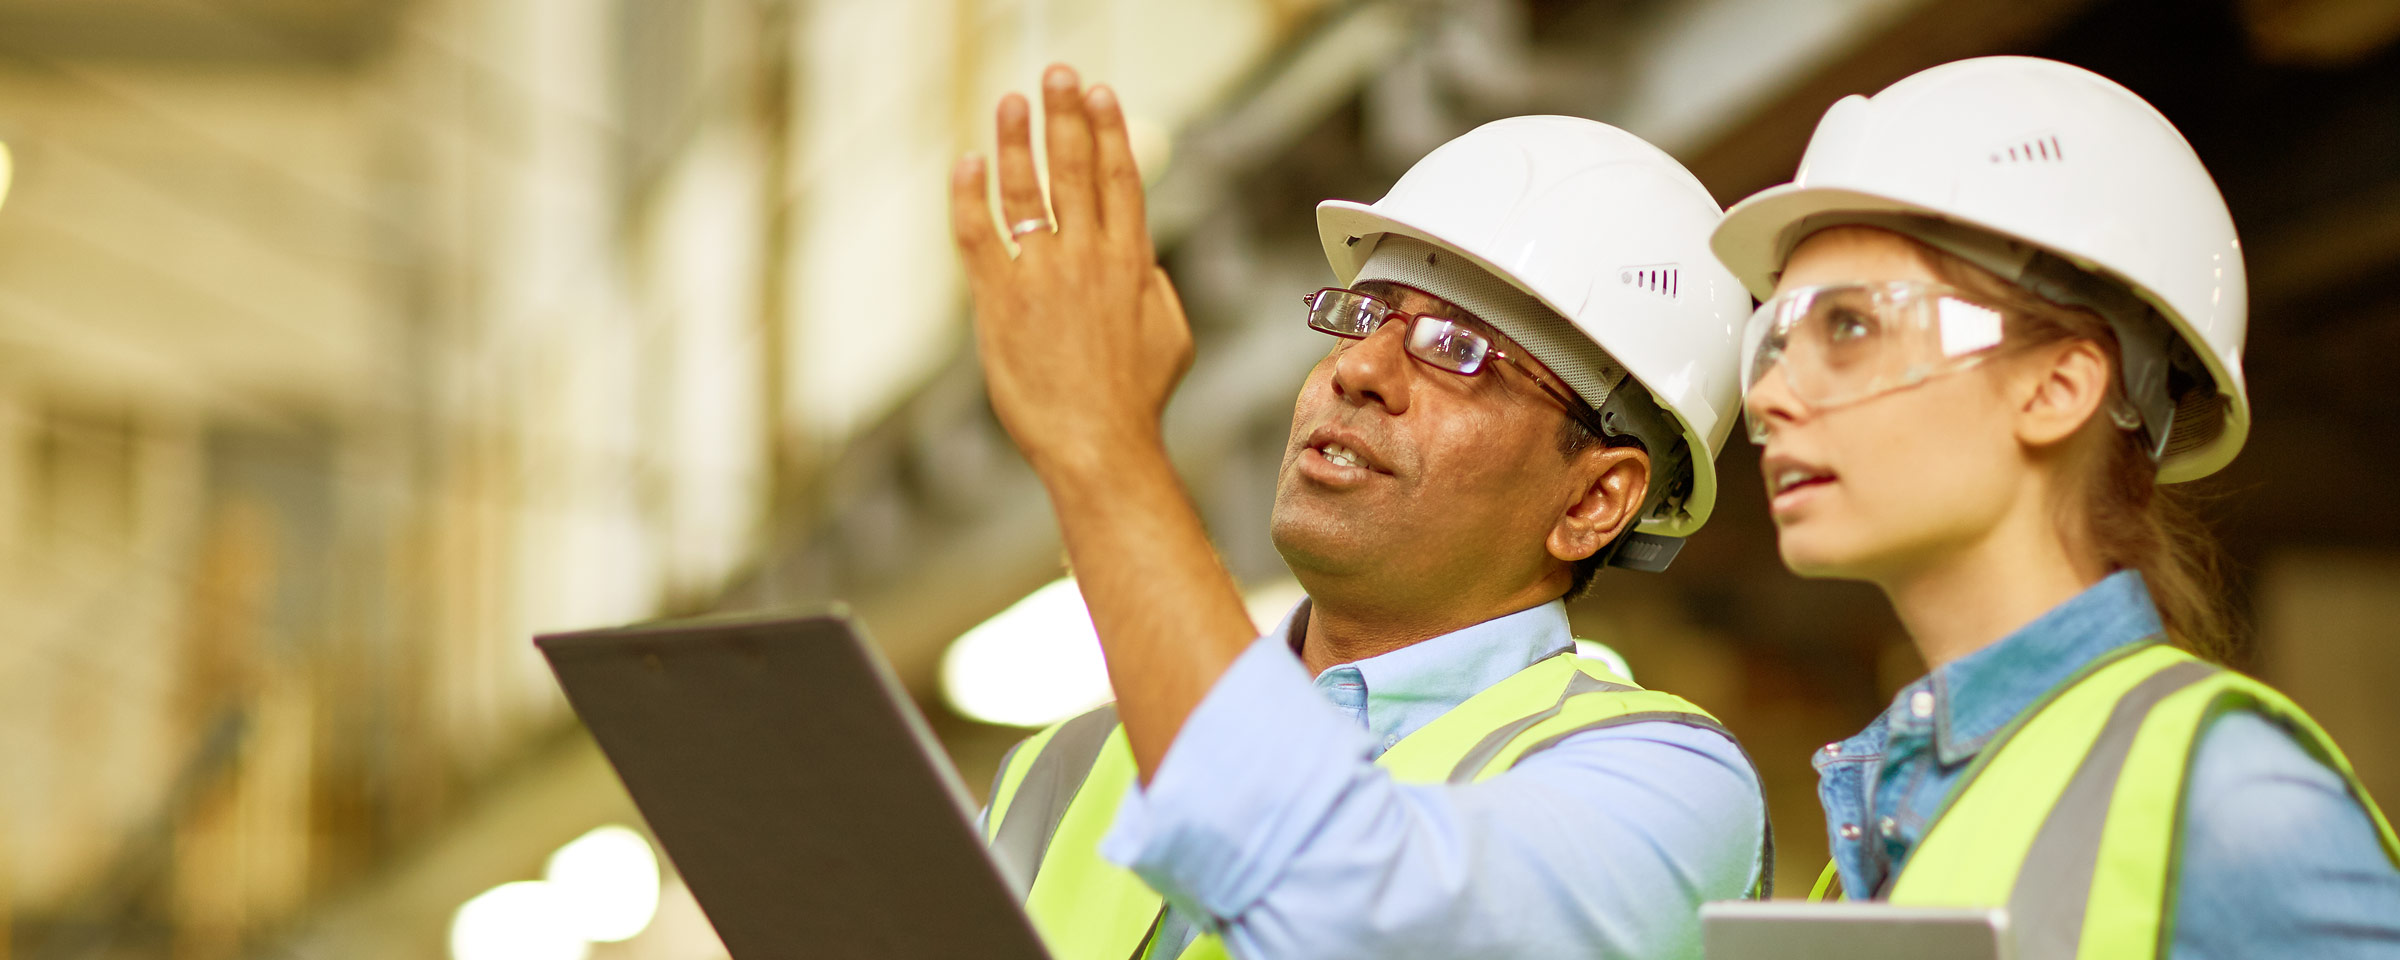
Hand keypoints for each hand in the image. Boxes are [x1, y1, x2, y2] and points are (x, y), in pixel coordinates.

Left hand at [949, 64, 1193, 478]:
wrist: (1098, 445)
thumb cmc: (1137, 398)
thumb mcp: (1171, 335)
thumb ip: (1155, 286)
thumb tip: (1141, 256)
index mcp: (1132, 262)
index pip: (1120, 178)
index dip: (1108, 130)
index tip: (1099, 93)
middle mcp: (1087, 258)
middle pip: (1075, 169)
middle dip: (1066, 115)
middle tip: (1058, 73)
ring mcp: (1040, 277)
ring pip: (1026, 190)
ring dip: (1017, 139)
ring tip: (1011, 101)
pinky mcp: (998, 301)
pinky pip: (978, 234)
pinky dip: (970, 195)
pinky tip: (968, 162)